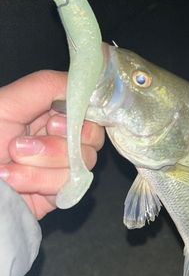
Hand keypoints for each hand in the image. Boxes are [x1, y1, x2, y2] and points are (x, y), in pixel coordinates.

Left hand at [0, 70, 104, 219]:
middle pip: (93, 136)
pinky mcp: (60, 190)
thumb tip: (85, 85)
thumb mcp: (6, 104)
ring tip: (11, 164)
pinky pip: (71, 184)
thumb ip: (47, 85)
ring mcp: (62, 164)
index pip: (88, 107)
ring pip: (83, 162)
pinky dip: (39, 181)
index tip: (54, 123)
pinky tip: (14, 180)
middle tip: (21, 145)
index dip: (79, 116)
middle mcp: (59, 135)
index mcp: (48, 110)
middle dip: (57, 144)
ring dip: (41, 163)